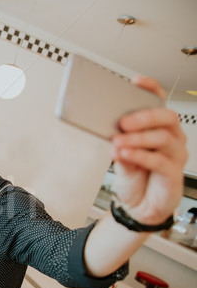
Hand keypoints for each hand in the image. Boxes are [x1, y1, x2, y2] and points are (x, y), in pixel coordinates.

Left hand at [111, 76, 187, 224]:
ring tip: (119, 141)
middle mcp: (171, 138)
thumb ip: (118, 143)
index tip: (135, 81)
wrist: (137, 206)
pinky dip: (139, 156)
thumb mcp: (120, 156)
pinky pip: (159, 160)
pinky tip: (124, 155)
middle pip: (166, 117)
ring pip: (162, 138)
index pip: (160, 102)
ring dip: (137, 138)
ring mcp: (175, 155)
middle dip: (144, 116)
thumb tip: (112, 133)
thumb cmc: (133, 177)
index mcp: (158, 128)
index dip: (150, 89)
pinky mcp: (173, 173)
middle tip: (123, 122)